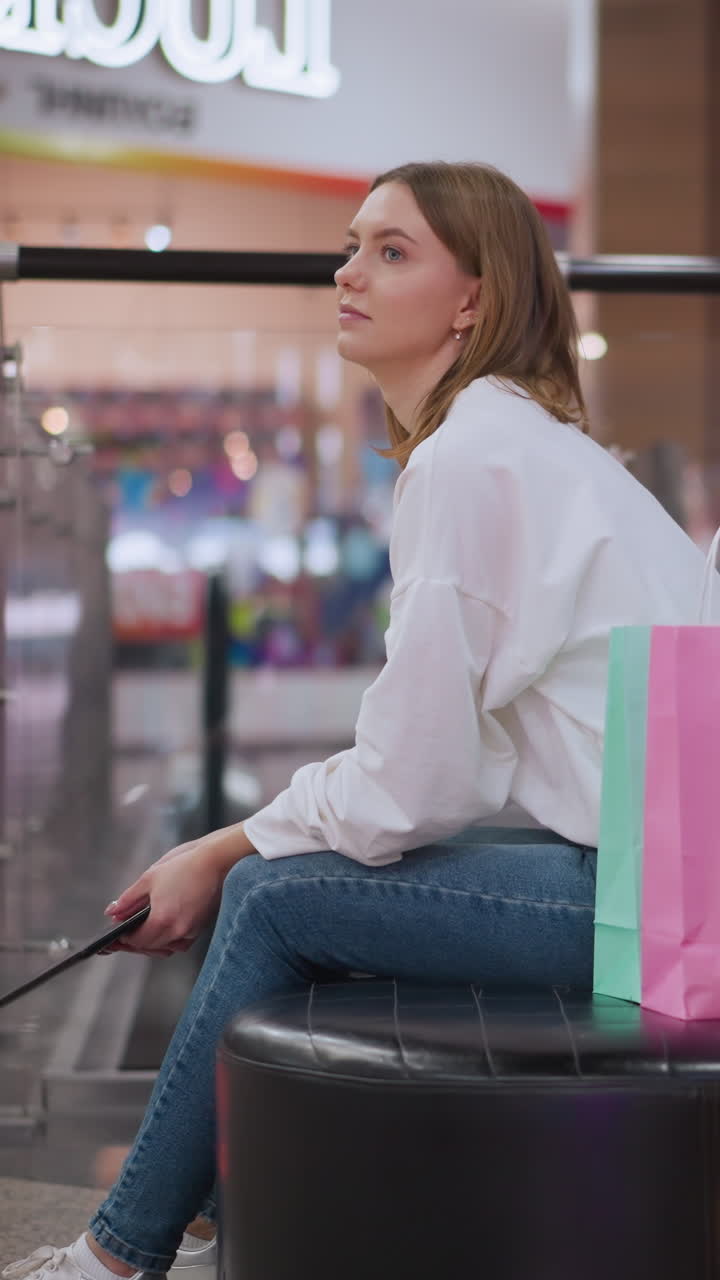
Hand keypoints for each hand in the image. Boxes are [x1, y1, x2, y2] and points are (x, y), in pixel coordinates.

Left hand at [102, 840, 226, 957]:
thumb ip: (128, 899)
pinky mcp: (201, 927)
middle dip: (137, 943)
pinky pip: (181, 943)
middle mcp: (178, 930)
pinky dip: (170, 941)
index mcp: (162, 919)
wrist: (217, 860)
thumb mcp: (149, 878)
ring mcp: (192, 930)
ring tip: (143, 933)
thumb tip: (113, 912)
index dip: (125, 939)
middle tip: (126, 935)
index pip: (137, 941)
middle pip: (151, 947)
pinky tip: (163, 929)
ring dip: (154, 944)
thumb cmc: (184, 865)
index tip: (118, 935)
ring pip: (167, 948)